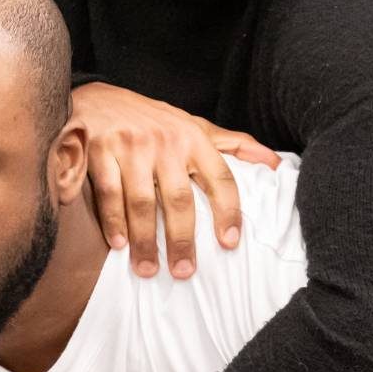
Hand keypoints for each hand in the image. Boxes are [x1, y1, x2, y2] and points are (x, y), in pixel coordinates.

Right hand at [70, 82, 279, 280]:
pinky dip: (114, 222)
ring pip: (143, 202)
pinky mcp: (101, 151)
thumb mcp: (193, 125)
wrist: (98, 100)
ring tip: (148, 270)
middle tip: (184, 271)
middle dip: (182, 240)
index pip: (220, 178)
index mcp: (194, 139)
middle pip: (179, 199)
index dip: (229, 212)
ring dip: (146, 240)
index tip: (230, 243)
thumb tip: (274, 163)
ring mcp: (132, 147)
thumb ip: (232, 144)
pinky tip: (120, 245)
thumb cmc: (152, 121)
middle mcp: (166, 143)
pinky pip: (110, 194)